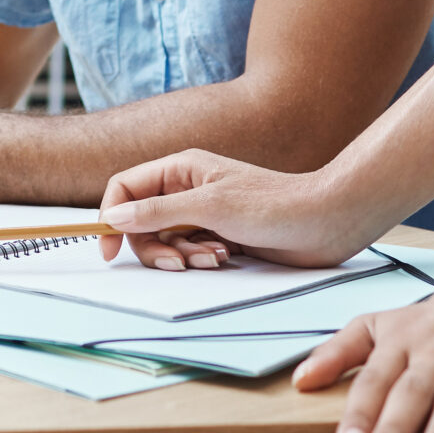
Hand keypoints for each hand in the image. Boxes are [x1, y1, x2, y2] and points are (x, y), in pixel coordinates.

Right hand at [95, 149, 379, 268]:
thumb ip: (157, 212)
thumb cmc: (273, 205)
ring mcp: (202, 214)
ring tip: (215, 258)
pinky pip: (190, 253)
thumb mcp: (209, 207)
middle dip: (155, 247)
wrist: (324, 221)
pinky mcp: (218, 236)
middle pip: (141, 222)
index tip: (110, 249)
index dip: (111, 216)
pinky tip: (226, 259)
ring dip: (183, 256)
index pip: (125, 188)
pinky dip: (201, 261)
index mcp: (180, 169)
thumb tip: (113, 217)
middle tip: (178, 263)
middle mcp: (186, 189)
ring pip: (166, 241)